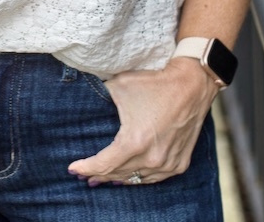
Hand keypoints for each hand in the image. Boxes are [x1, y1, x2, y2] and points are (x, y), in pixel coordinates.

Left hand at [67, 58, 217, 185]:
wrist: (191, 85)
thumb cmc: (155, 84)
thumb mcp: (120, 85)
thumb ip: (101, 95)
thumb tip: (85, 99)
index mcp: (135, 142)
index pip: (104, 164)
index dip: (87, 167)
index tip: (73, 168)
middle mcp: (152, 158)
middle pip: (118, 174)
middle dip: (99, 175)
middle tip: (84, 175)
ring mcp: (167, 164)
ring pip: (136, 179)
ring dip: (118, 178)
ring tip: (103, 178)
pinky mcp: (179, 164)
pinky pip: (154, 178)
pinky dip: (140, 177)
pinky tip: (130, 176)